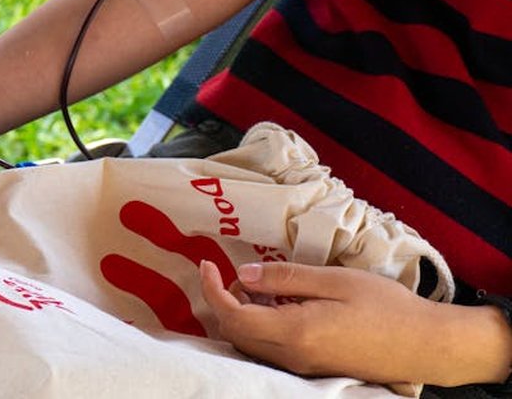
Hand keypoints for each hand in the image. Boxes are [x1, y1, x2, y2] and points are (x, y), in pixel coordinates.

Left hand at [198, 260, 511, 385]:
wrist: (427, 345)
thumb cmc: (386, 307)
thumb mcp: (334, 281)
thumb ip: (285, 279)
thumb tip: (244, 275)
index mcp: (293, 333)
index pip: (232, 316)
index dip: (212, 289)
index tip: (206, 265)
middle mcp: (291, 357)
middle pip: (235, 333)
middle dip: (224, 302)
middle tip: (238, 274)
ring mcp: (302, 367)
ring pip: (250, 344)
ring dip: (242, 315)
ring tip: (260, 287)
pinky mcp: (313, 369)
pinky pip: (270, 351)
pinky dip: (260, 327)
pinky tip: (279, 305)